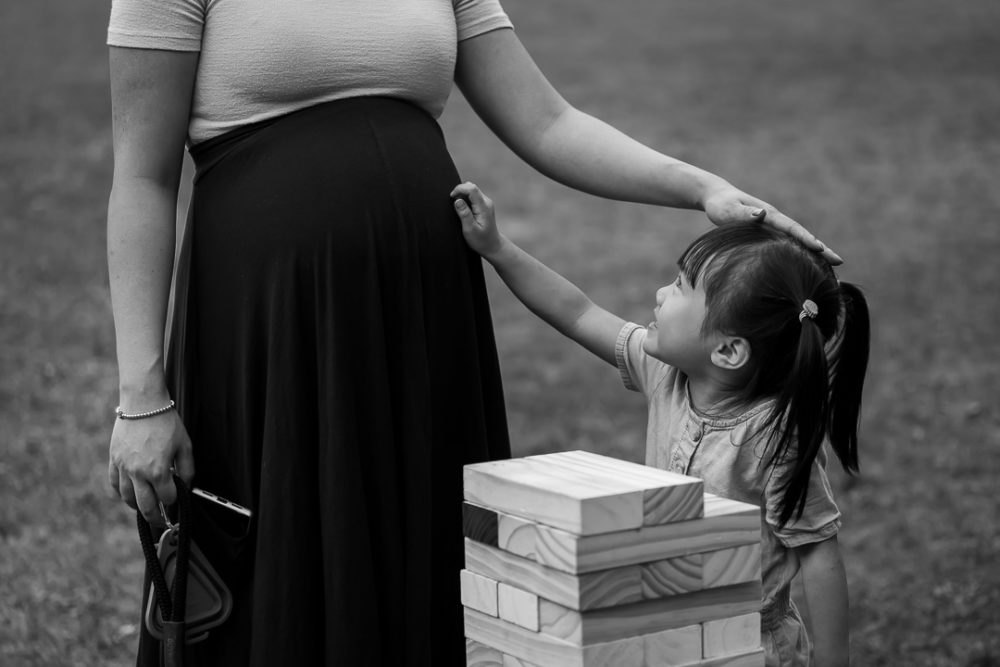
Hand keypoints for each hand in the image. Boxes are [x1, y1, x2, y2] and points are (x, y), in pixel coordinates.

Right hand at [108, 407, 193, 524]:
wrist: (142, 403)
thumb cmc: (166, 422)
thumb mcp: (185, 445)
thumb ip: (188, 468)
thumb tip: (188, 485)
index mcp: (158, 471)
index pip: (167, 497)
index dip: (174, 502)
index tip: (177, 503)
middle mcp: (138, 473)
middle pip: (145, 506)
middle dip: (155, 517)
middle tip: (161, 522)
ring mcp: (123, 467)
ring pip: (127, 498)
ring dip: (137, 506)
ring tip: (145, 509)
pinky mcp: (114, 459)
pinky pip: (114, 483)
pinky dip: (120, 492)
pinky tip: (128, 494)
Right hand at [451, 182, 502, 257]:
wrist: (492, 245)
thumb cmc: (481, 240)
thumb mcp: (470, 229)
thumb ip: (464, 214)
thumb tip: (457, 200)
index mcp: (483, 207)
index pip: (472, 189)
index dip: (459, 189)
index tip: (452, 197)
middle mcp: (486, 202)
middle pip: (471, 187)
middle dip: (460, 191)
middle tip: (454, 204)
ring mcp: (486, 203)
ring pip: (472, 191)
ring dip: (462, 196)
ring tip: (459, 209)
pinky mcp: (483, 205)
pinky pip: (473, 197)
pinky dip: (465, 199)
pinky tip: (464, 210)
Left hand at [702, 184, 842, 264]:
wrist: (718, 197)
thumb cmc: (720, 205)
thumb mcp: (728, 210)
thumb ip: (743, 213)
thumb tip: (762, 213)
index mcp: (769, 214)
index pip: (791, 228)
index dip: (806, 238)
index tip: (820, 248)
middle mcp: (776, 220)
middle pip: (802, 235)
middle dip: (821, 248)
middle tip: (839, 261)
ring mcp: (774, 226)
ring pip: (798, 240)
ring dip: (815, 253)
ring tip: (832, 267)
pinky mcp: (769, 232)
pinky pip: (789, 244)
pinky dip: (800, 254)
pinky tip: (808, 266)